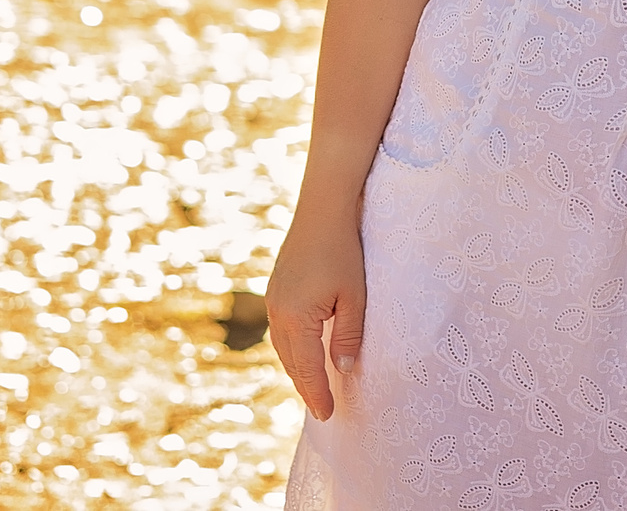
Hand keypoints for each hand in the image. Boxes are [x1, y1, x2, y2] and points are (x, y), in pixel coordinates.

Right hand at [267, 210, 367, 420]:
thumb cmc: (343, 251)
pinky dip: (292, 349)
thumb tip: (343, 370)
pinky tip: (303, 352)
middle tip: (322, 410)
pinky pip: (280, 331)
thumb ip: (348, 336)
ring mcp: (272, 300)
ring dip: (297, 369)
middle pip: (290, 362)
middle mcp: (277, 313)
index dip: (318, 394)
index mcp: (296, 318)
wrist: (321, 210)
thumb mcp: (354, 297)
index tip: (327, 416)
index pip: (307, 369)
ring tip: (313, 387)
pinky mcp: (274, 290)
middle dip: (305, 387)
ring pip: (282, 348)